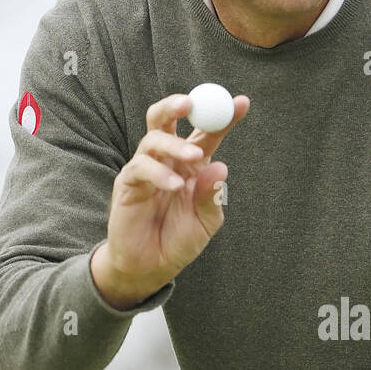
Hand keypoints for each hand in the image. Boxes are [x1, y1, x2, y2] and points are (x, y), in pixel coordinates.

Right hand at [91, 91, 249, 307]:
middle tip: (192, 103)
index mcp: (191, 164)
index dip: (223, 115)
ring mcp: (146, 169)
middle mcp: (167, 160)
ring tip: (195, 157)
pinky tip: (174, 187)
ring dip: (176, 144)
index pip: (206, 131)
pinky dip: (160, 174)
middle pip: (165, 119)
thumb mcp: (206, 222)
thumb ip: (212, 196)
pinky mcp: (128, 184)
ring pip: (153, 139)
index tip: (242, 102)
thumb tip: (220, 168)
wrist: (151, 267)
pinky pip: (140, 168)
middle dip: (177, 105)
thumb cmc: (179, 240)